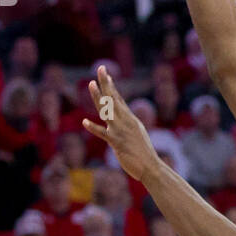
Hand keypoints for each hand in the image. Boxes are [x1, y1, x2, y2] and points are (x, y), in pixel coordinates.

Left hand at [82, 65, 161, 184]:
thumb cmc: (143, 153)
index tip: (105, 74)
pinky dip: (93, 128)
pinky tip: (84, 122)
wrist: (151, 166)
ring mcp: (120, 131)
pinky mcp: (116, 142)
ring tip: (91, 84)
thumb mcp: (137, 133)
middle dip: (106, 83)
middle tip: (100, 68)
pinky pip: (102, 133)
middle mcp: (125, 121)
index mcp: (130, 119)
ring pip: (106, 110)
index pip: (118, 99)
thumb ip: (128, 124)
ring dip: (98, 97)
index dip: (111, 86)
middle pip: (112, 99)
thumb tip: (124, 117)